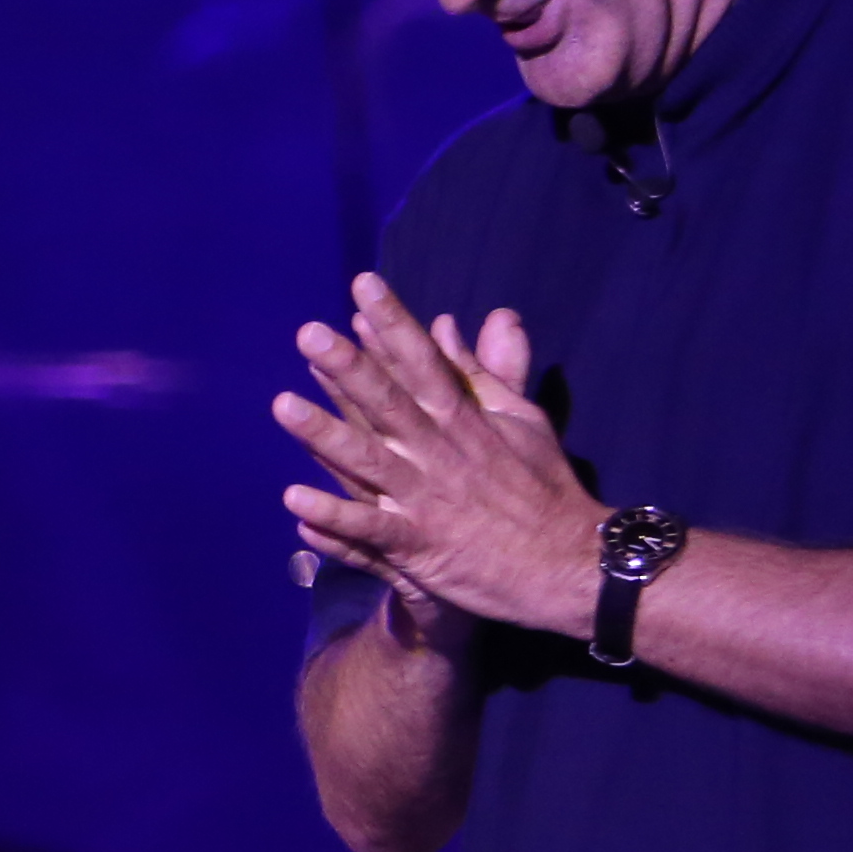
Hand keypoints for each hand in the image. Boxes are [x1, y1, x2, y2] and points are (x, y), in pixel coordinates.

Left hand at [276, 278, 604, 636]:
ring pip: (369, 461)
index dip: (393, 323)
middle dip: (350, 367)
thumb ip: (480, 372)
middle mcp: (441, 454)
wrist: (569, 564)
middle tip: (309, 333)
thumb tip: (448, 323)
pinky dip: (334, 518)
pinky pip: (370, 530)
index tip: (363, 287)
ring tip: (283, 406)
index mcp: (465, 419)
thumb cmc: (544, 487)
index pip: (424, 362)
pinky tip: (295, 501)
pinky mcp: (421, 546)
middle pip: (389, 403)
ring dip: (325, 435)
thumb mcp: (521, 420)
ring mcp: (428, 500)